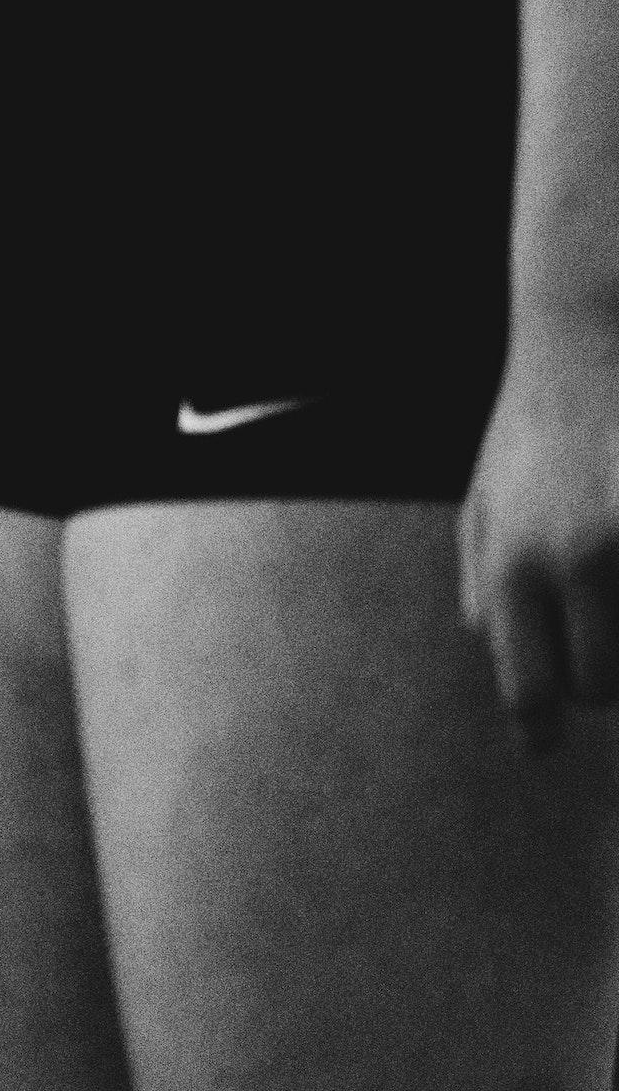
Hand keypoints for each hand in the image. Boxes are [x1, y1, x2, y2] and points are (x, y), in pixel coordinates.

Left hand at [462, 319, 618, 752]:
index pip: (530, 686)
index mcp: (515, 563)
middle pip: (602, 688)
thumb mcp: (484, 505)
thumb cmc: (535, 431)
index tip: (543, 750)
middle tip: (595, 666)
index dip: (540, 729)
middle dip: (599, 687)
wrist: (594, 340)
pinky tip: (614, 571)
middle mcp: (580, 560)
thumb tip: (503, 662)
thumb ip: (485, 586)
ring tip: (602, 606)